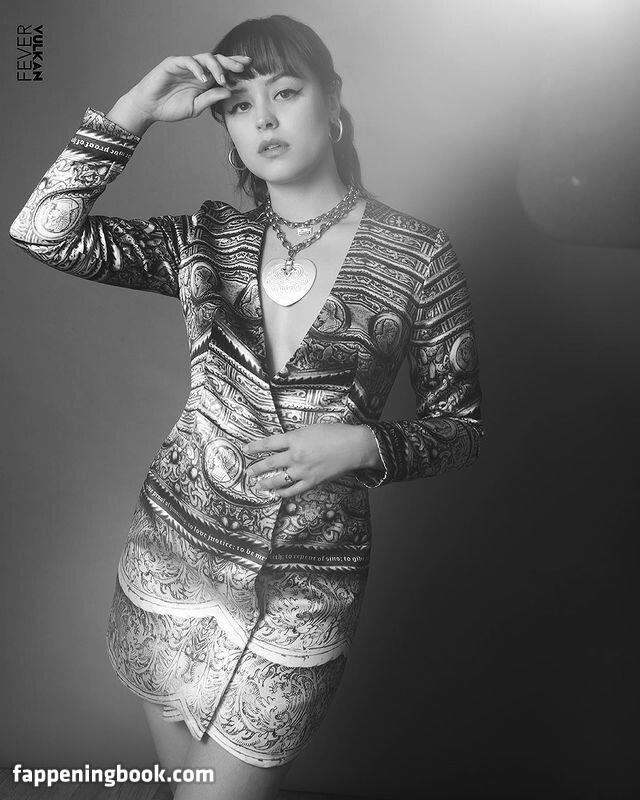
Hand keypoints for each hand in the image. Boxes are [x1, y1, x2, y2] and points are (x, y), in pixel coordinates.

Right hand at [125, 52, 251, 123]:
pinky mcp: (173, 64)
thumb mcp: (196, 107)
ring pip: (204, 58)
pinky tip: (204, 78)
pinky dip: (197, 68)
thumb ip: (211, 99)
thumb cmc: (171, 108)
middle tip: (242, 68)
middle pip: (217, 60)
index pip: (222, 70)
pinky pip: (188, 61)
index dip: (235, 67)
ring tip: (222, 78)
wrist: (149, 108)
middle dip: (230, 62)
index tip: (249, 69)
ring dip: (216, 67)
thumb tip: (229, 91)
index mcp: (204, 80)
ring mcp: (185, 66)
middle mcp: (197, 70)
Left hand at [243, 423, 369, 497]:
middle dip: (256, 468)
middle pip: (270, 463)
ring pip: (278, 479)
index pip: (268, 443)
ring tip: (258, 485)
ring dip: (266, 483)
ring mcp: (302, 471)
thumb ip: (296, 437)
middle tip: (248, 472)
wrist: (354, 446)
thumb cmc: (336, 433)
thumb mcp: (311, 428)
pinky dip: (283, 493)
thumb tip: (285, 444)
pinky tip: (277, 493)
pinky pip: (293, 490)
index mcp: (295, 438)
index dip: (255, 447)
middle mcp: (295, 455)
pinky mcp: (312, 482)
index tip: (246, 450)